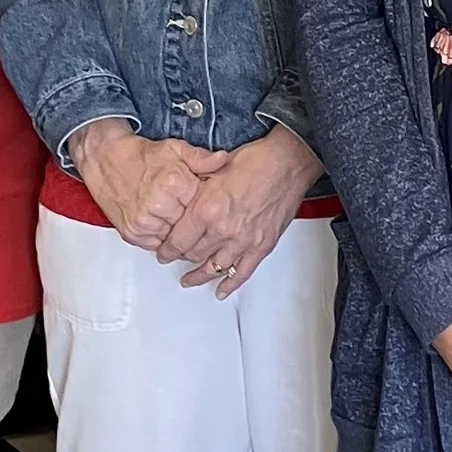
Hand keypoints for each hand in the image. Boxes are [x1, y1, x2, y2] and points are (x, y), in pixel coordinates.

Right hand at [69, 120, 227, 253]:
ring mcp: (144, 222)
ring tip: (179, 220)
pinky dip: (163, 239)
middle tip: (197, 217)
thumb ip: (201, 158)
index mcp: (174, 183)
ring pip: (176, 240)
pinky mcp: (132, 233)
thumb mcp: (175, 149)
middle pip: (191, 225)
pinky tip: (165, 226)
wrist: (106, 159)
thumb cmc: (140, 155)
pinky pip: (157, 246)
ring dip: (180, 233)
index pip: (203, 206)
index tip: (209, 204)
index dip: (207, 205)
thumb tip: (224, 160)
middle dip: (195, 221)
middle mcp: (159, 205)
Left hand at [162, 126, 322, 295]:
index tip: (163, 253)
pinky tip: (221, 290)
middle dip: (182, 258)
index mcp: (207, 208)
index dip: (166, 250)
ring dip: (200, 276)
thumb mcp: (214, 169)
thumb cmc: (257, 161)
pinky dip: (230, 283)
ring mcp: (243, 240)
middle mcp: (223, 229)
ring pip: (214, 268)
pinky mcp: (261, 246)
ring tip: (190, 280)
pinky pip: (242, 272)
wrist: (288, 162)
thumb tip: (184, 201)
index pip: (178, 240)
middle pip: (194, 255)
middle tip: (176, 259)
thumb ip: (197, 189)